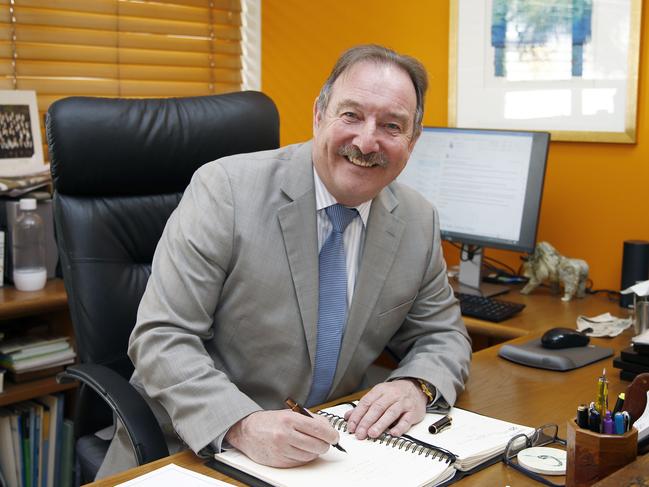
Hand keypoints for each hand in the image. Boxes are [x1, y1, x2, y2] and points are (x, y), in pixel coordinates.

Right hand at [225, 409, 339, 466]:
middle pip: (317, 445)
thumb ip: (310, 418)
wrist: (247, 432)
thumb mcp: (290, 413)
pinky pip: (301, 462)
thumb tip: (328, 427)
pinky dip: (304, 457)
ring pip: (311, 456)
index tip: (334, 436)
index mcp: (289, 419)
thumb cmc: (270, 421)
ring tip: (309, 443)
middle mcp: (285, 435)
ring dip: (314, 451)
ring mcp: (282, 450)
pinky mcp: (280, 462)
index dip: (331, 434)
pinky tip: (299, 449)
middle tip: (325, 441)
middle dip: (325, 444)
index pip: (318, 429)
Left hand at [344, 379, 426, 439]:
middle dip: (367, 422)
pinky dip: (400, 427)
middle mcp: (391, 395)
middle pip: (377, 408)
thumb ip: (364, 406)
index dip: (357, 415)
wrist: (416, 388)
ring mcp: (403, 403)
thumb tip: (348, 417)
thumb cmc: (394, 393)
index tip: (351, 426)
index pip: (366, 402)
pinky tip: (393, 433)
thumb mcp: (378, 395)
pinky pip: (406, 420)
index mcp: (380, 390)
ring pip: (391, 413)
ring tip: (372, 434)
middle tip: (360, 433)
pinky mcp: (413, 411)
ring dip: (380, 424)